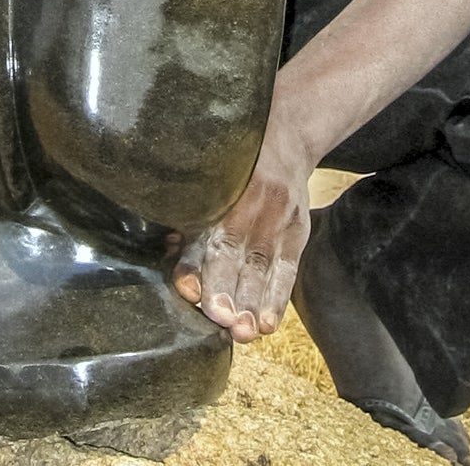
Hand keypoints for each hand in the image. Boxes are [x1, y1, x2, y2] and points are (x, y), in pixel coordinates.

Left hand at [172, 118, 313, 342]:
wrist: (288, 138)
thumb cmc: (235, 166)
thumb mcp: (209, 177)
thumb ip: (192, 214)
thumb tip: (171, 250)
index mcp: (220, 188)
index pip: (206, 229)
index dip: (196, 262)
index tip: (191, 291)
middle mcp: (250, 202)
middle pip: (236, 250)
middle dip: (226, 287)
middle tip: (220, 318)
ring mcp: (278, 217)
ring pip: (262, 265)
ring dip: (252, 302)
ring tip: (244, 332)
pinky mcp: (298, 230)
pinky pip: (287, 268)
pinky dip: (277, 298)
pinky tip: (268, 323)